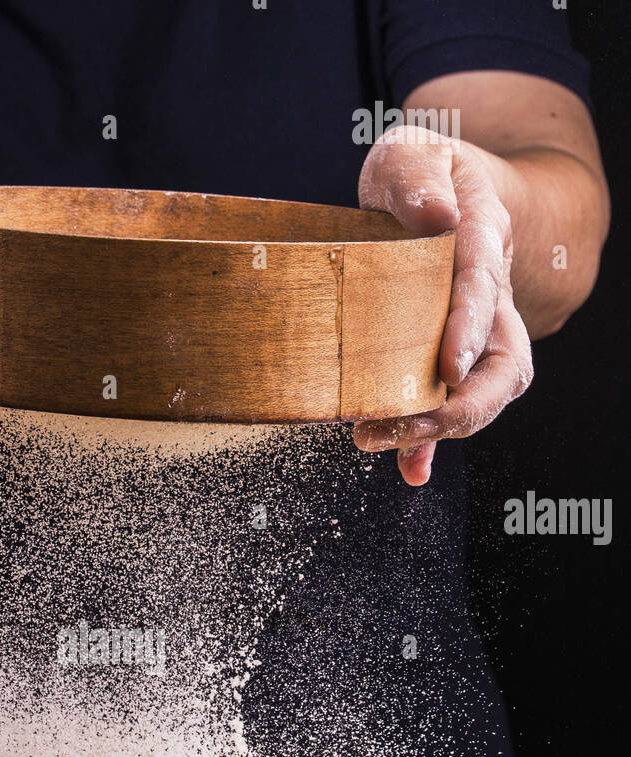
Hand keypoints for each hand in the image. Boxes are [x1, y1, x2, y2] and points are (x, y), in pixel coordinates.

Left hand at [354, 126, 532, 485]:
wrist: (434, 189)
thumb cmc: (418, 172)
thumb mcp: (411, 155)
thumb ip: (419, 180)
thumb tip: (438, 220)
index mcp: (481, 240)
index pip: (484, 287)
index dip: (471, 330)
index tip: (449, 368)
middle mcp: (490, 295)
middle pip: (504, 362)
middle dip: (463, 403)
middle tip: (404, 423)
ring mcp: (474, 332)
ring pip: (484, 392)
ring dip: (441, 428)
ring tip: (381, 443)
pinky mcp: (446, 357)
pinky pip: (448, 405)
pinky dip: (428, 443)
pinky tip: (409, 472)